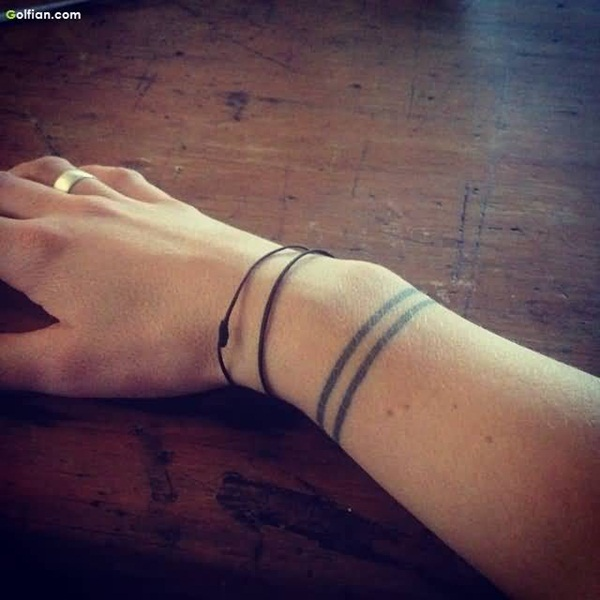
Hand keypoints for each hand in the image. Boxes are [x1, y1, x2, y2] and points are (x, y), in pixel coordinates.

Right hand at [0, 156, 278, 396]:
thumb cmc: (161, 342)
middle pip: (1, 190)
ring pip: (52, 170)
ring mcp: (123, 200)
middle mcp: (72, 212)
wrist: (251, 305)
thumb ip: (3, 361)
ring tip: (9, 198)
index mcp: (38, 251)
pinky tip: (85, 182)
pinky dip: (81, 174)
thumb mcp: (74, 367)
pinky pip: (110, 172)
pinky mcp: (164, 202)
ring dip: (17, 180)